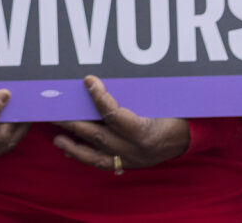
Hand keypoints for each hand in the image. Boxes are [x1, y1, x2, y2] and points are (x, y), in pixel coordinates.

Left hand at [51, 76, 191, 171]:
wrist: (189, 138)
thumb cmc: (175, 113)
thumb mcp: (161, 99)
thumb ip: (137, 91)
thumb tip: (104, 76)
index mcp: (144, 132)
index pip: (114, 114)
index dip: (99, 97)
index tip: (88, 79)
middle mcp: (134, 150)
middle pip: (97, 135)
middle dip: (72, 122)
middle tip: (52, 109)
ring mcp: (130, 160)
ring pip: (95, 155)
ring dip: (73, 146)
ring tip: (56, 137)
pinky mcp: (128, 166)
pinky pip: (102, 164)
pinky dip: (84, 157)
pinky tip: (69, 150)